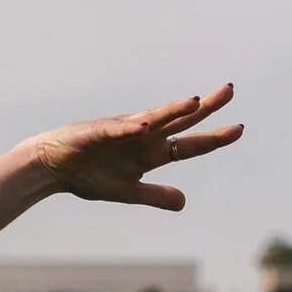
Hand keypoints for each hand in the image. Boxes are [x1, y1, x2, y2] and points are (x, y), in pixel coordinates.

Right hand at [33, 84, 242, 210]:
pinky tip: (144, 126)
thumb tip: (184, 202)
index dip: (213, 138)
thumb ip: (156, 196)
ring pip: (152, 119)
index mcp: (151, 152)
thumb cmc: (89, 175)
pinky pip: (116, 130)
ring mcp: (121, 131)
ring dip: (172, 110)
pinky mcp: (98, 132)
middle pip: (179, 120)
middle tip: (230, 89)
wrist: (53, 167)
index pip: (189, 143)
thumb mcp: (128, 192)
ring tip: (194, 101)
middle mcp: (142, 136)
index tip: (238, 129)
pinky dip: (129, 128)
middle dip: (205, 107)